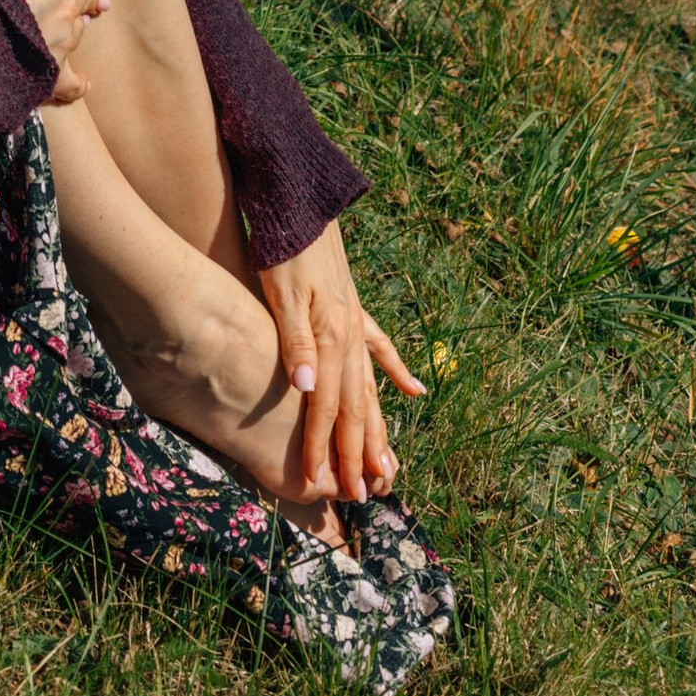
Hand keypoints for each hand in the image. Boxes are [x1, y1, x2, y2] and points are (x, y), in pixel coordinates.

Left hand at [258, 221, 426, 502]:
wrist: (299, 201)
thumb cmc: (281, 247)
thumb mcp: (280, 293)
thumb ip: (296, 342)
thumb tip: (311, 391)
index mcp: (331, 336)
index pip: (327, 406)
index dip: (323, 447)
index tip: (322, 484)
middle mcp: (350, 334)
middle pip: (356, 406)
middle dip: (356, 452)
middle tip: (363, 495)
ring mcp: (356, 320)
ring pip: (371, 386)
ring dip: (379, 427)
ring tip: (390, 465)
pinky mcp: (354, 306)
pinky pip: (382, 347)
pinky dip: (398, 372)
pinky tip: (415, 394)